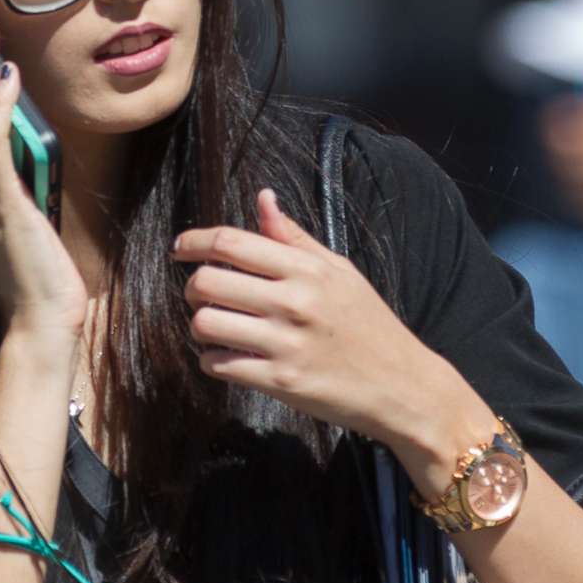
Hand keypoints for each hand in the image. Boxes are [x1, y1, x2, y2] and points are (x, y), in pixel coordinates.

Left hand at [173, 189, 486, 483]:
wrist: (402, 385)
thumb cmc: (368, 324)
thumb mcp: (339, 271)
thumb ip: (295, 238)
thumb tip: (262, 198)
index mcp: (307, 270)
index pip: (231, 242)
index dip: (194, 242)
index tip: (180, 249)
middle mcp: (294, 302)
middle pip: (208, 281)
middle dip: (193, 287)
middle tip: (201, 295)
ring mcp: (286, 344)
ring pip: (205, 324)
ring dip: (199, 326)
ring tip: (216, 328)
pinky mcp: (280, 381)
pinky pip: (218, 364)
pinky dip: (212, 360)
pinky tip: (228, 357)